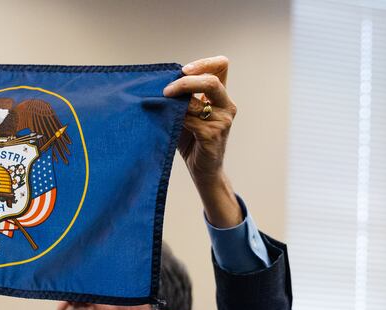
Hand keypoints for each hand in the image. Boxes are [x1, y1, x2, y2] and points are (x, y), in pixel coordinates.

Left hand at [163, 56, 241, 227]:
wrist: (202, 170)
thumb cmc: (191, 141)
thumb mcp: (186, 114)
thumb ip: (180, 98)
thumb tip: (158, 83)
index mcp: (221, 96)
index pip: (221, 65)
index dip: (203, 63)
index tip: (184, 69)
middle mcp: (226, 105)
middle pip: (212, 80)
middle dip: (186, 82)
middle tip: (167, 90)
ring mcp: (223, 120)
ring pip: (198, 102)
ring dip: (176, 102)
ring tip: (162, 105)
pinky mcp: (213, 135)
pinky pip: (191, 120)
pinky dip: (177, 118)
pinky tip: (168, 122)